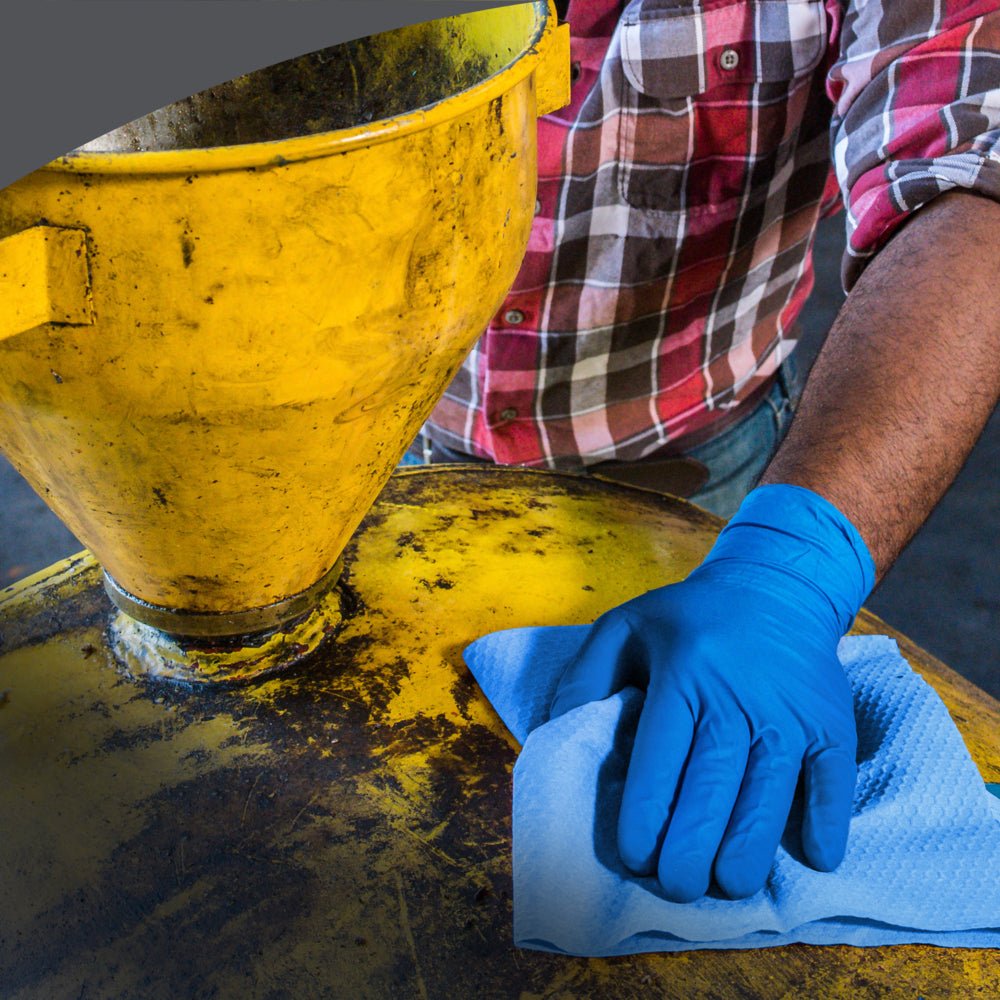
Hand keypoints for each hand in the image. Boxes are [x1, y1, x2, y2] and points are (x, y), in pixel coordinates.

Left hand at [549, 485, 874, 901]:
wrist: (776, 587)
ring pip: (768, 796)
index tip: (635, 855)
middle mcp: (737, 697)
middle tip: (676, 886)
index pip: (660, 758)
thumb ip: (585, 677)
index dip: (647, 814)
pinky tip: (813, 857)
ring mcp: (789, 714)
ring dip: (748, 849)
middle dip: (691, 849)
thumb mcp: (624, 627)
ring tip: (726, 885)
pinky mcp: (831, 724)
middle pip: (712, 788)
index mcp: (682, 675)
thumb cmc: (689, 619)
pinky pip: (833, 782)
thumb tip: (555, 731)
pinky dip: (826, 823)